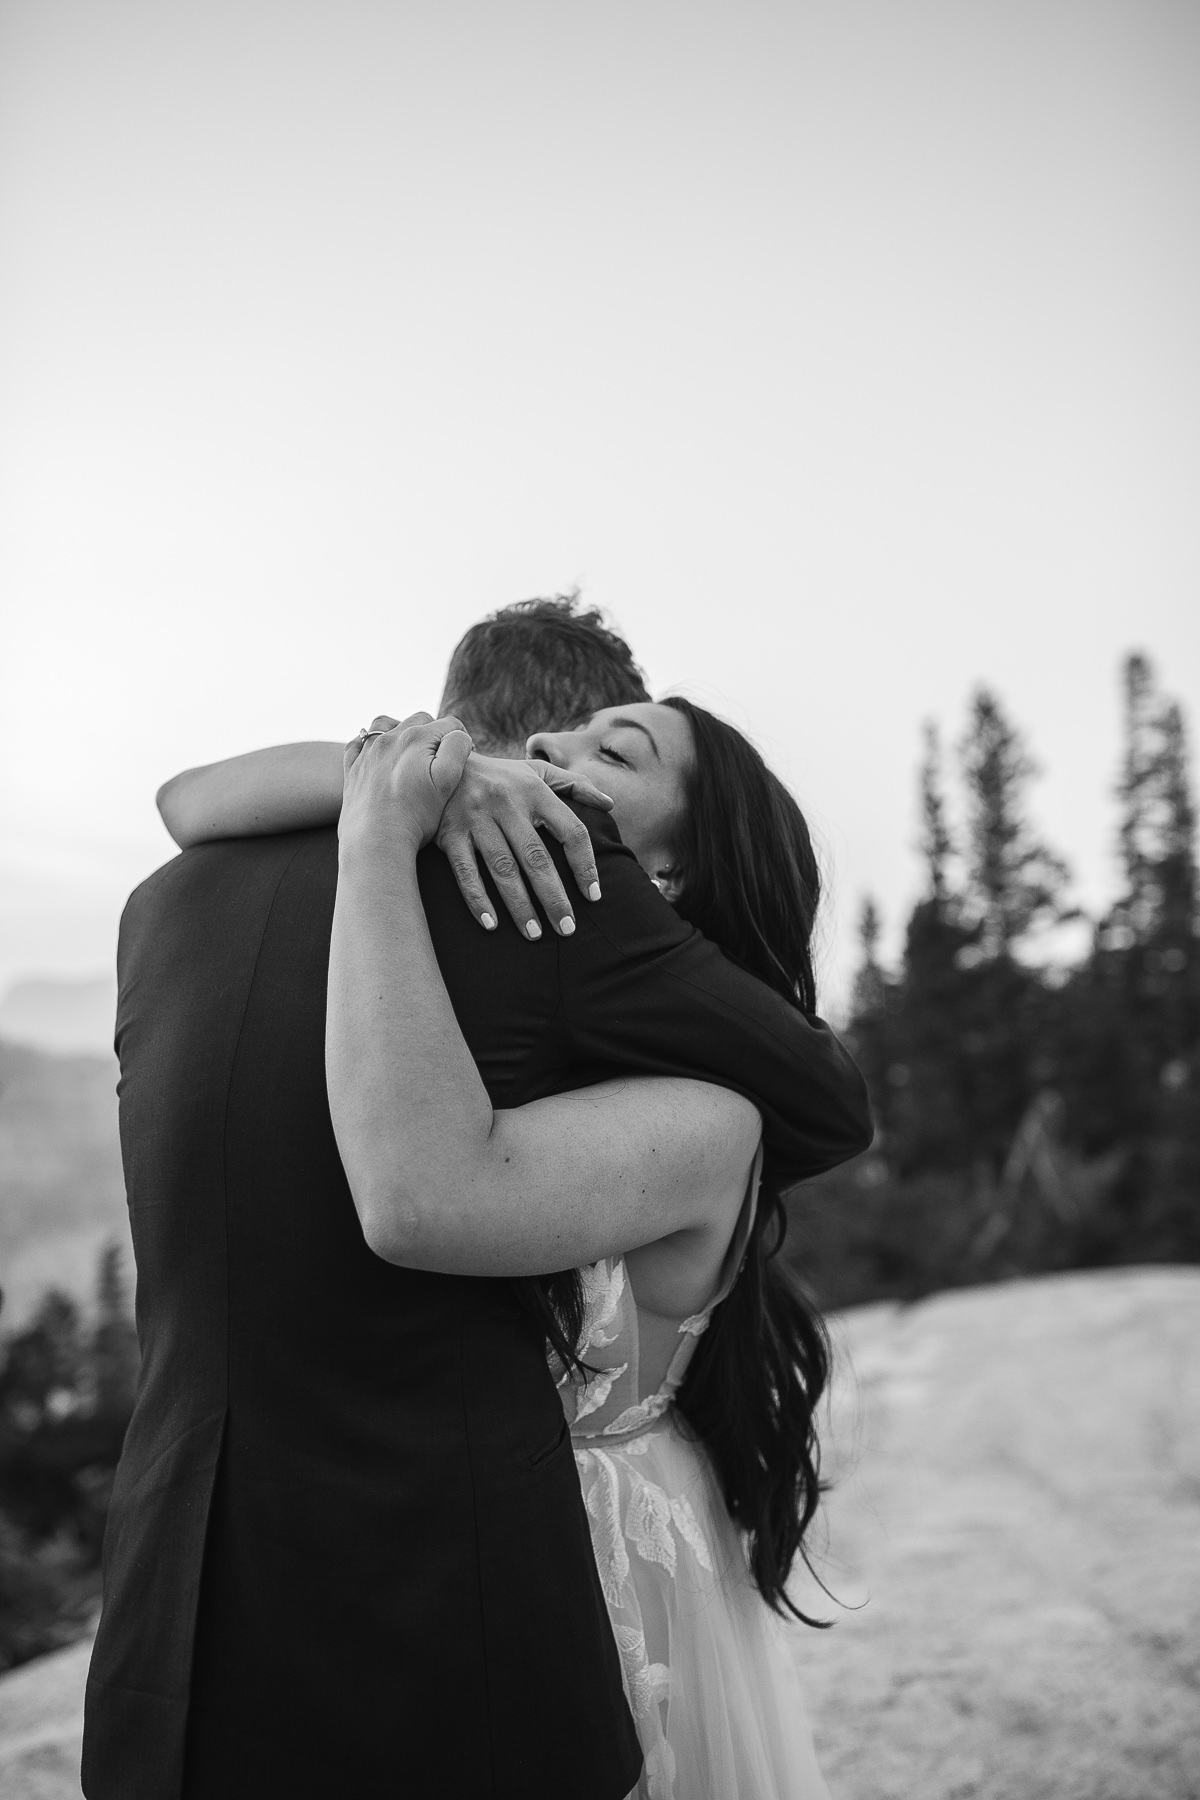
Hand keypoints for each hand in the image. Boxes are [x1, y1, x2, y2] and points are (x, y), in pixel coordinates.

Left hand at [342, 713, 472, 850]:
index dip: (462, 740)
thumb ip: (457, 748)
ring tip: (410, 751)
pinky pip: (358, 744)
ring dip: (400, 730)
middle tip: (441, 759)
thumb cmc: (416, 815)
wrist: (376, 841)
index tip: (465, 760)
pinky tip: (378, 757)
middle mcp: (388, 738)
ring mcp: (367, 753)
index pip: (449, 725)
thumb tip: (458, 735)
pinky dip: (369, 744)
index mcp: (415, 738)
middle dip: (434, 733)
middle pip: (419, 720)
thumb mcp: (447, 780)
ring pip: (385, 724)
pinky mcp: (352, 770)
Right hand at [436, 754, 612, 939]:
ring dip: (519, 905)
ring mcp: (476, 818)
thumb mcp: (536, 770)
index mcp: (534, 790)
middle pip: (537, 857)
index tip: (594, 896)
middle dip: (554, 897)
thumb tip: (609, 804)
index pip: (571, 831)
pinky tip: (492, 924)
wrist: (439, 762)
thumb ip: (573, 784)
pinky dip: (478, 899)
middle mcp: (506, 802)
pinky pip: (466, 872)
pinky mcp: (449, 833)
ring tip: (534, 934)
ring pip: (503, 869)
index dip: (586, 865)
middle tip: (567, 929)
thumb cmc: (499, 775)